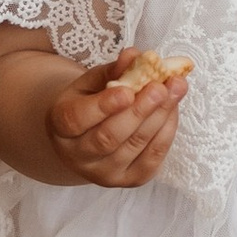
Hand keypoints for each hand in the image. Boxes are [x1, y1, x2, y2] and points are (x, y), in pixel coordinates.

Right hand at [43, 51, 186, 189]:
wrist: (88, 136)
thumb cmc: (89, 102)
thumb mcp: (93, 81)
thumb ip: (113, 69)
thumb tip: (135, 56)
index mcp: (61, 126)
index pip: (77, 119)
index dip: (103, 106)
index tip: (127, 90)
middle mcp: (78, 156)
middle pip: (109, 137)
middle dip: (139, 111)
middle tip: (161, 88)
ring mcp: (103, 174)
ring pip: (134, 147)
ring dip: (159, 117)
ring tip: (176, 90)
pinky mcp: (128, 180)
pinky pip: (152, 159)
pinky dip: (166, 132)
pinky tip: (173, 110)